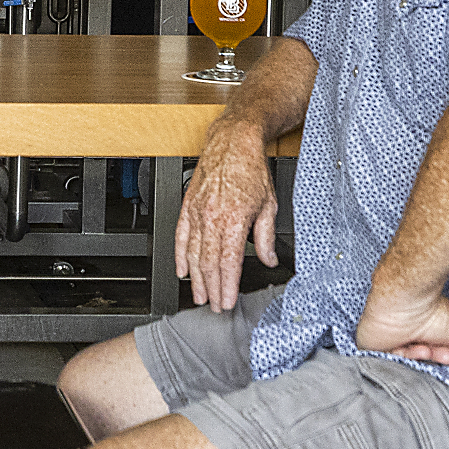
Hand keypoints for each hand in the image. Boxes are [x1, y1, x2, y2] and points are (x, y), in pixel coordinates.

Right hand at [175, 121, 279, 312]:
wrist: (232, 142)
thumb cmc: (251, 169)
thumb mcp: (268, 204)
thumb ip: (265, 237)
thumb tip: (268, 259)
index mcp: (233, 220)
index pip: (228, 263)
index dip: (227, 287)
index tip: (227, 302)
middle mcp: (211, 218)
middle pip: (208, 264)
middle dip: (211, 289)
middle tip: (214, 306)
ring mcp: (196, 212)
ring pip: (193, 254)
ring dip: (195, 278)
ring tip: (199, 295)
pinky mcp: (188, 206)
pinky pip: (180, 236)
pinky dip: (180, 256)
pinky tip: (182, 270)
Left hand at [352, 281, 448, 368]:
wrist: (405, 298)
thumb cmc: (433, 310)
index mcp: (435, 341)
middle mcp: (416, 345)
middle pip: (434, 365)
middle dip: (446, 359)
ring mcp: (396, 348)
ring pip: (417, 366)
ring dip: (429, 357)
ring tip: (432, 346)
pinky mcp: (377, 351)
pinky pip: (394, 365)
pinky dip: (407, 357)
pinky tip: (413, 346)